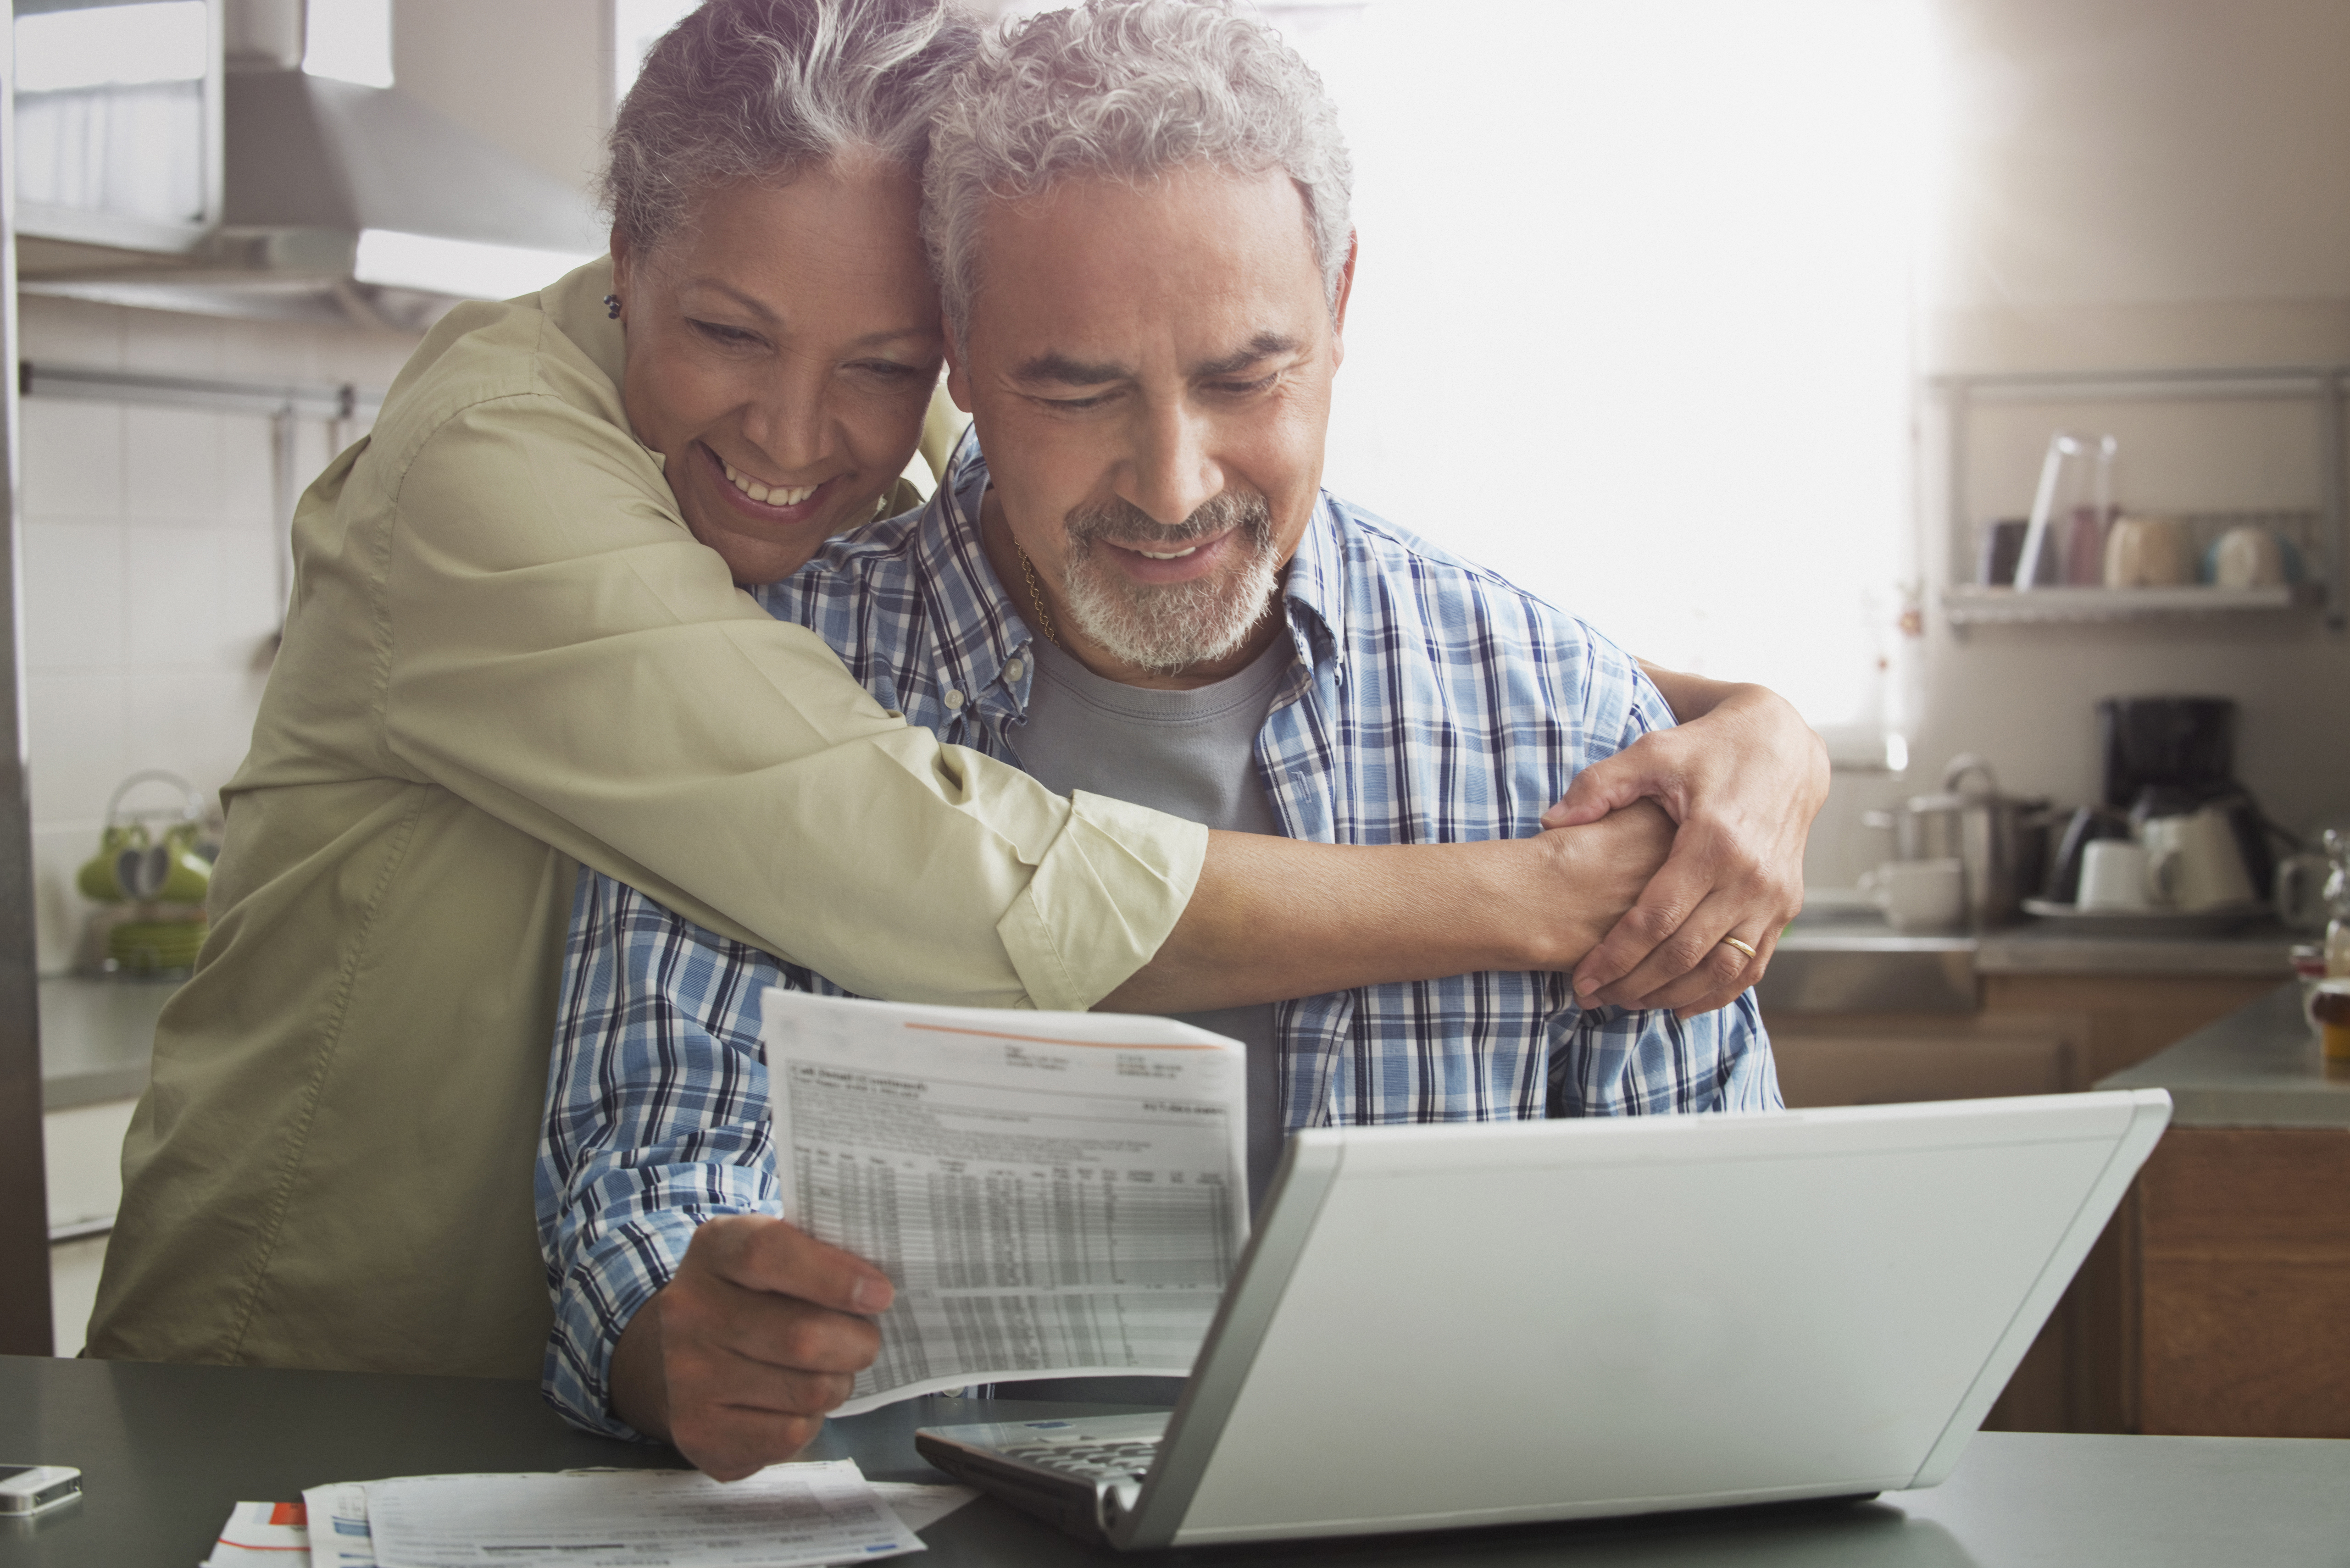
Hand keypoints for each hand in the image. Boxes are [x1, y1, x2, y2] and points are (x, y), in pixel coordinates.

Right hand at [609, 1215, 893, 1479]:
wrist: (684, 1356)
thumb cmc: (755, 1298)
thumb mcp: (778, 1255)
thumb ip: (822, 1255)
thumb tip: (877, 1289)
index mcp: (713, 1250)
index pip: (768, 1253)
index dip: (834, 1276)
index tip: (880, 1294)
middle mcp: (688, 1311)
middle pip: (801, 1336)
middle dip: (856, 1343)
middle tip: (864, 1340)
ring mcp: (687, 1375)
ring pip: (808, 1390)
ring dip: (837, 1383)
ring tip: (826, 1371)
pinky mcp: (698, 1432)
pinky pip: (791, 1433)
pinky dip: (810, 1421)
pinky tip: (792, 1403)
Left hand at [1545, 681, 1826, 1016]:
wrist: (1784, 747)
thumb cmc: (1711, 749)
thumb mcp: (1653, 752)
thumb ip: (1600, 786)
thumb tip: (1552, 819)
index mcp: (1713, 842)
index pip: (1656, 919)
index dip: (1615, 955)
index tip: (1582, 977)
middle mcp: (1751, 877)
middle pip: (1685, 954)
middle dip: (1635, 984)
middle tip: (1595, 997)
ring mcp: (1775, 896)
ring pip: (1722, 970)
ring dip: (1673, 995)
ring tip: (1629, 1002)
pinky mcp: (1787, 905)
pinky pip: (1755, 965)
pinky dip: (1718, 992)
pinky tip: (1681, 1002)